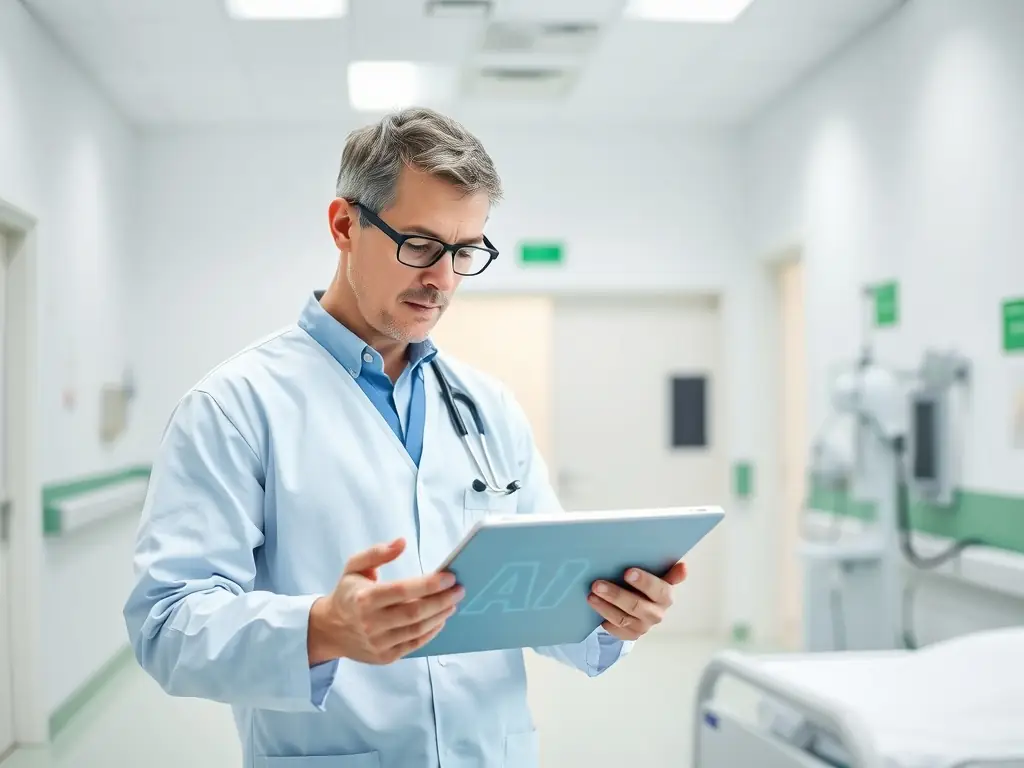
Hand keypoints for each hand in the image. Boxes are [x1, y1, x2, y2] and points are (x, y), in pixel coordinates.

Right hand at [308, 538, 464, 664]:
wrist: (329, 630)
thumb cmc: (348, 594)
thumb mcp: (354, 567)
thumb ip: (377, 553)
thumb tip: (402, 542)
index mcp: (364, 599)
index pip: (402, 591)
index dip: (429, 584)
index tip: (450, 577)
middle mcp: (370, 623)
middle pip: (414, 613)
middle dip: (441, 600)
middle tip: (460, 589)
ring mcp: (378, 643)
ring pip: (417, 630)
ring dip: (440, 616)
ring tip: (453, 602)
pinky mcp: (385, 657)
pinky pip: (414, 644)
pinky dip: (431, 632)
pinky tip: (440, 619)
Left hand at [587, 561, 686, 640]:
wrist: (644, 607)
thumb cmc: (649, 586)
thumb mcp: (660, 577)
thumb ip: (670, 572)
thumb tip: (683, 567)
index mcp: (665, 596)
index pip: (658, 590)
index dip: (644, 581)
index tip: (627, 572)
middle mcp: (656, 614)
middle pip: (636, 606)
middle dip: (615, 595)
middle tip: (597, 584)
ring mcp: (643, 626)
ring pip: (623, 619)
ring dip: (605, 607)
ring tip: (591, 595)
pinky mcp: (631, 635)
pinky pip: (616, 631)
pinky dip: (605, 621)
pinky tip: (596, 609)